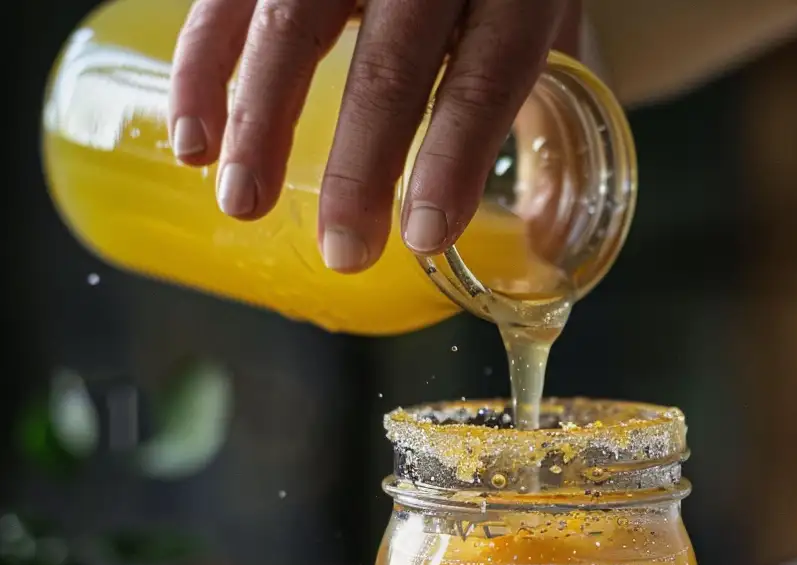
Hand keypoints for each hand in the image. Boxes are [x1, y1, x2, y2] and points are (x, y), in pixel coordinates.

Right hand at [168, 0, 578, 271]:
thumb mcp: (542, 16)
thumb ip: (538, 102)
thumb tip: (542, 226)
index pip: (487, 73)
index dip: (455, 157)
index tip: (424, 234)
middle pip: (391, 61)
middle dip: (361, 165)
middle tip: (345, 251)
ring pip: (293, 22)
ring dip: (260, 121)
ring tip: (243, 205)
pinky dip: (202, 67)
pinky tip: (196, 140)